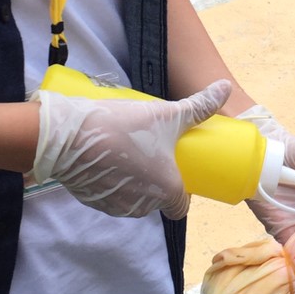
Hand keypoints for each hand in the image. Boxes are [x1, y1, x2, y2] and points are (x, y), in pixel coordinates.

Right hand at [33, 79, 231, 218]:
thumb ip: (199, 106)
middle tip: (149, 151)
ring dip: (133, 183)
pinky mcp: (94, 203)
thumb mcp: (167, 114)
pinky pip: (110, 196)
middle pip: (157, 199)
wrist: (69, 137)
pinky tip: (106, 161)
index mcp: (167, 190)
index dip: (181, 189)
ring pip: (134, 199)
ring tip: (127, 153)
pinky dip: (110, 183)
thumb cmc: (124, 126)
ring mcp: (117, 207)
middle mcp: (144, 206)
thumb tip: (225, 87)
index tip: (173, 167)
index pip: (181, 205)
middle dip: (156, 180)